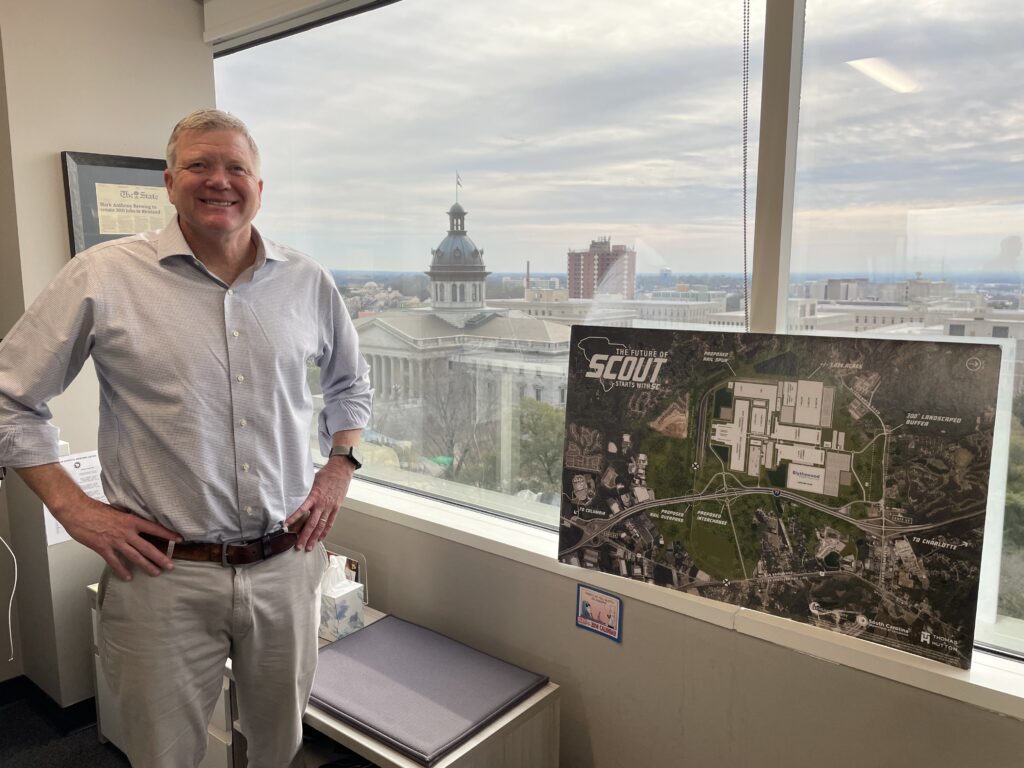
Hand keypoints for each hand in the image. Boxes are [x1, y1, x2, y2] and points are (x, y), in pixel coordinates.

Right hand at [55, 496, 181, 580]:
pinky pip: (115, 562)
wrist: (77, 511)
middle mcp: (126, 532)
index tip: (179, 539)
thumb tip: (138, 524)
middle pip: (147, 547)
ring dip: (146, 566)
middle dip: (160, 557)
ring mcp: (115, 541)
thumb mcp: (117, 511)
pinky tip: (128, 577)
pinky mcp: (103, 548)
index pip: (154, 528)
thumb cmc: (95, 509)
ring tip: (156, 573)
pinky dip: (122, 570)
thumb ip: (128, 519)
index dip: (168, 534)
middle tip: (170, 566)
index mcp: (131, 520)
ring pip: (135, 556)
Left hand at [286, 457, 353, 550]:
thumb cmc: (325, 474)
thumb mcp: (311, 480)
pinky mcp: (336, 508)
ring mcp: (330, 507)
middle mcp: (322, 504)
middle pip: (312, 523)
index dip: (293, 518)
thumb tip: (291, 498)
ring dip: (314, 538)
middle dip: (304, 536)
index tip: (285, 526)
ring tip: (308, 547)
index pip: (302, 509)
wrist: (341, 470)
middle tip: (298, 546)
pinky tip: (320, 539)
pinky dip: (325, 532)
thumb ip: (304, 492)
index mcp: (314, 495)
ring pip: (321, 526)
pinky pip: (330, 523)